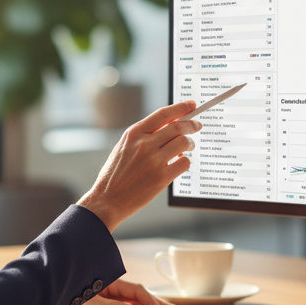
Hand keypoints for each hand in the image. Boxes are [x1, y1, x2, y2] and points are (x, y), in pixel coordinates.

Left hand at [72, 279, 176, 304]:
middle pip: (139, 293)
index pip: (137, 292)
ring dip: (147, 304)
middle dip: (156, 301)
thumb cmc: (68, 294)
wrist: (54, 289)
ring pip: (133, 298)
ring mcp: (109, 292)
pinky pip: (124, 302)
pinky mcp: (105, 298)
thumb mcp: (88, 303)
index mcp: (112, 283)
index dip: (151, 302)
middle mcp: (113, 286)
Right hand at [77, 101, 200, 232]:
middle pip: (177, 127)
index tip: (192, 105)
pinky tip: (179, 163)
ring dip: (190, 143)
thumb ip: (144, 136)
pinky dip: (185, 161)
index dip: (180, 107)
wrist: (108, 199)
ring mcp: (154, 161)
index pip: (163, 114)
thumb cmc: (115, 174)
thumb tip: (169, 126)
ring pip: (184, 143)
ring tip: (188, 147)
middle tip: (197, 125)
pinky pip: (184, 163)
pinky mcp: (162, 177)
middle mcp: (144, 144)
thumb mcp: (124, 147)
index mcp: (134, 133)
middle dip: (192, 125)